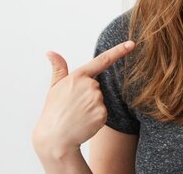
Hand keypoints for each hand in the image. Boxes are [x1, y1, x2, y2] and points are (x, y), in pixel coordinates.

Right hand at [32, 40, 134, 158]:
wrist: (55, 139)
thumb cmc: (53, 112)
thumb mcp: (54, 88)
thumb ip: (59, 69)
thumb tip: (51, 52)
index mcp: (78, 76)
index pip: (102, 60)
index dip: (119, 50)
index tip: (132, 43)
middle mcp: (90, 85)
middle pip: (97, 87)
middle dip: (88, 96)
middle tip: (73, 107)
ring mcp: (97, 100)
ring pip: (100, 100)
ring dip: (91, 107)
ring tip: (77, 115)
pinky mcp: (103, 113)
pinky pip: (103, 113)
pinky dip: (95, 118)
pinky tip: (84, 122)